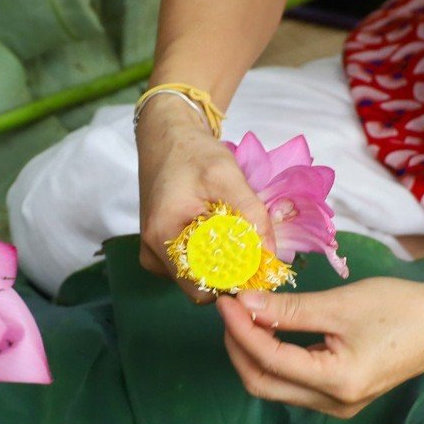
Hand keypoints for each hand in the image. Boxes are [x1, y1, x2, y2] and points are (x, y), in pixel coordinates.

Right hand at [136, 98, 272, 303]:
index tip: (261, 269)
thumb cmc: (193, 152)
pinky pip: (190, 267)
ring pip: (196, 278)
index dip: (235, 283)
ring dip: (221, 265)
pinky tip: (219, 233)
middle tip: (256, 252)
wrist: (166, 138)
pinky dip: (210, 256)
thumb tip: (271, 254)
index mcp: (163, 235)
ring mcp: (153, 253)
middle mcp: (152, 251)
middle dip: (231, 274)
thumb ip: (251, 214)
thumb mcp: (227, 176)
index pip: (203, 286)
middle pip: (200, 286)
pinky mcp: (159, 249)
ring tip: (237, 235)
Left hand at [215, 278, 423, 417]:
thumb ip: (289, 309)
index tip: (226, 299)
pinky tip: (270, 328)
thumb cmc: (403, 310)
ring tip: (245, 314)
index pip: (269, 359)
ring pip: (276, 385)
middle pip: (263, 383)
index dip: (240, 329)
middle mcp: (333, 404)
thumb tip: (244, 303)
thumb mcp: (341, 305)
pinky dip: (275, 356)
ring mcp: (337, 405)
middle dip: (239, 346)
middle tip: (230, 308)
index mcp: (335, 383)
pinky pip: (294, 381)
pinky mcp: (341, 395)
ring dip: (254, 352)